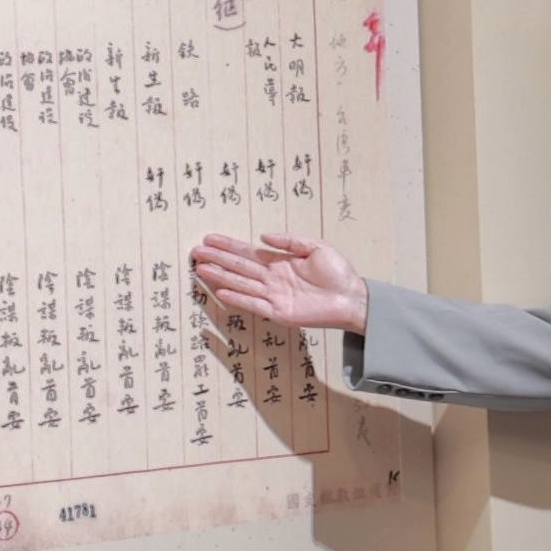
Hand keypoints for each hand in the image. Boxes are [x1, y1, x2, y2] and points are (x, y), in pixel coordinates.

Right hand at [189, 228, 367, 335]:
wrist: (353, 298)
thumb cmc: (338, 273)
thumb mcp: (316, 247)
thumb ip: (290, 241)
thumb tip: (263, 237)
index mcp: (280, 262)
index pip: (248, 253)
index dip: (229, 246)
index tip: (210, 239)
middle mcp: (272, 279)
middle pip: (239, 267)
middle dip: (218, 259)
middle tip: (196, 252)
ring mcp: (274, 296)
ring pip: (242, 284)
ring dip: (221, 277)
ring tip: (202, 268)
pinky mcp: (280, 313)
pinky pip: (255, 305)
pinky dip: (239, 299)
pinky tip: (222, 292)